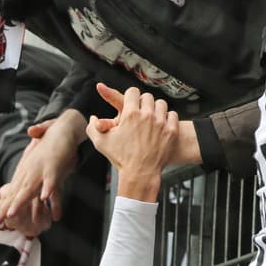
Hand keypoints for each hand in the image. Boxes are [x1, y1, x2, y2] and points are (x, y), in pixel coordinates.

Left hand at [0, 110, 86, 235]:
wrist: (64, 128)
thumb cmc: (51, 150)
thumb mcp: (41, 168)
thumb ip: (37, 182)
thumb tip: (37, 198)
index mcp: (25, 174)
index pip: (10, 194)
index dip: (0, 208)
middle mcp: (29, 172)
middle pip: (15, 194)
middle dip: (4, 210)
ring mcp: (40, 169)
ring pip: (29, 188)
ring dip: (20, 201)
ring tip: (11, 214)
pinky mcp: (54, 165)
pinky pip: (52, 179)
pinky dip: (48, 188)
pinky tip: (44, 197)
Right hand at [86, 85, 179, 201]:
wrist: (140, 173)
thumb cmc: (121, 159)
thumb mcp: (101, 143)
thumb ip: (93, 128)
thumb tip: (92, 118)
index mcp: (130, 115)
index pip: (132, 92)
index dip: (130, 97)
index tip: (131, 102)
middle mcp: (146, 116)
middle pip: (147, 96)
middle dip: (143, 103)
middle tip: (140, 113)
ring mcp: (161, 123)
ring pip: (161, 104)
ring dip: (156, 109)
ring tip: (151, 119)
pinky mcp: (171, 130)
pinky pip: (172, 115)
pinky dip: (167, 118)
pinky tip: (161, 126)